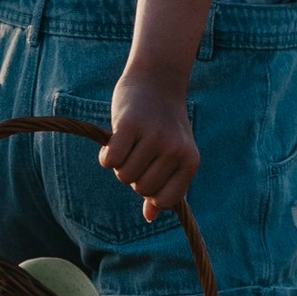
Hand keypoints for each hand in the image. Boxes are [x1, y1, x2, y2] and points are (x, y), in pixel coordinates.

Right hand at [101, 68, 198, 218]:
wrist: (157, 79)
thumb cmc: (164, 121)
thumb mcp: (174, 153)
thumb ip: (166, 184)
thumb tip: (150, 217)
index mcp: (190, 161)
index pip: (165, 200)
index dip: (151, 192)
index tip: (149, 173)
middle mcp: (175, 150)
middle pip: (141, 188)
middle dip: (134, 175)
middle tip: (137, 152)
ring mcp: (153, 137)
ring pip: (124, 176)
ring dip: (119, 164)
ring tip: (128, 143)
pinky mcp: (130, 125)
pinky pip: (111, 160)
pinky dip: (106, 156)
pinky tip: (112, 142)